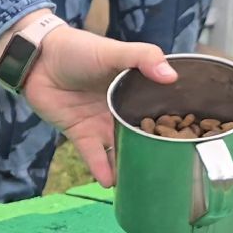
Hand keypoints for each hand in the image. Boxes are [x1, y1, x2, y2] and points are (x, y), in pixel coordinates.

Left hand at [0, 10, 177, 186]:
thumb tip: (171, 76)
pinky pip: (94, 154)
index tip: (193, 142)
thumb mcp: (115, 51)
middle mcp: (121, 109)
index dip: (174, 124)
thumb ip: (144, 58)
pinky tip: (112, 183)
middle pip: (141, 135)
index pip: (160, 110)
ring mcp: (100, 123)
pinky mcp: (80, 133)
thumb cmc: (79, 49)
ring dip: (129, 165)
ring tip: (144, 184)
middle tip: (173, 172)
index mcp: (135, 89)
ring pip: (119, 148)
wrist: (39, 57)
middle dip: (154, 151)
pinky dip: (101, 168)